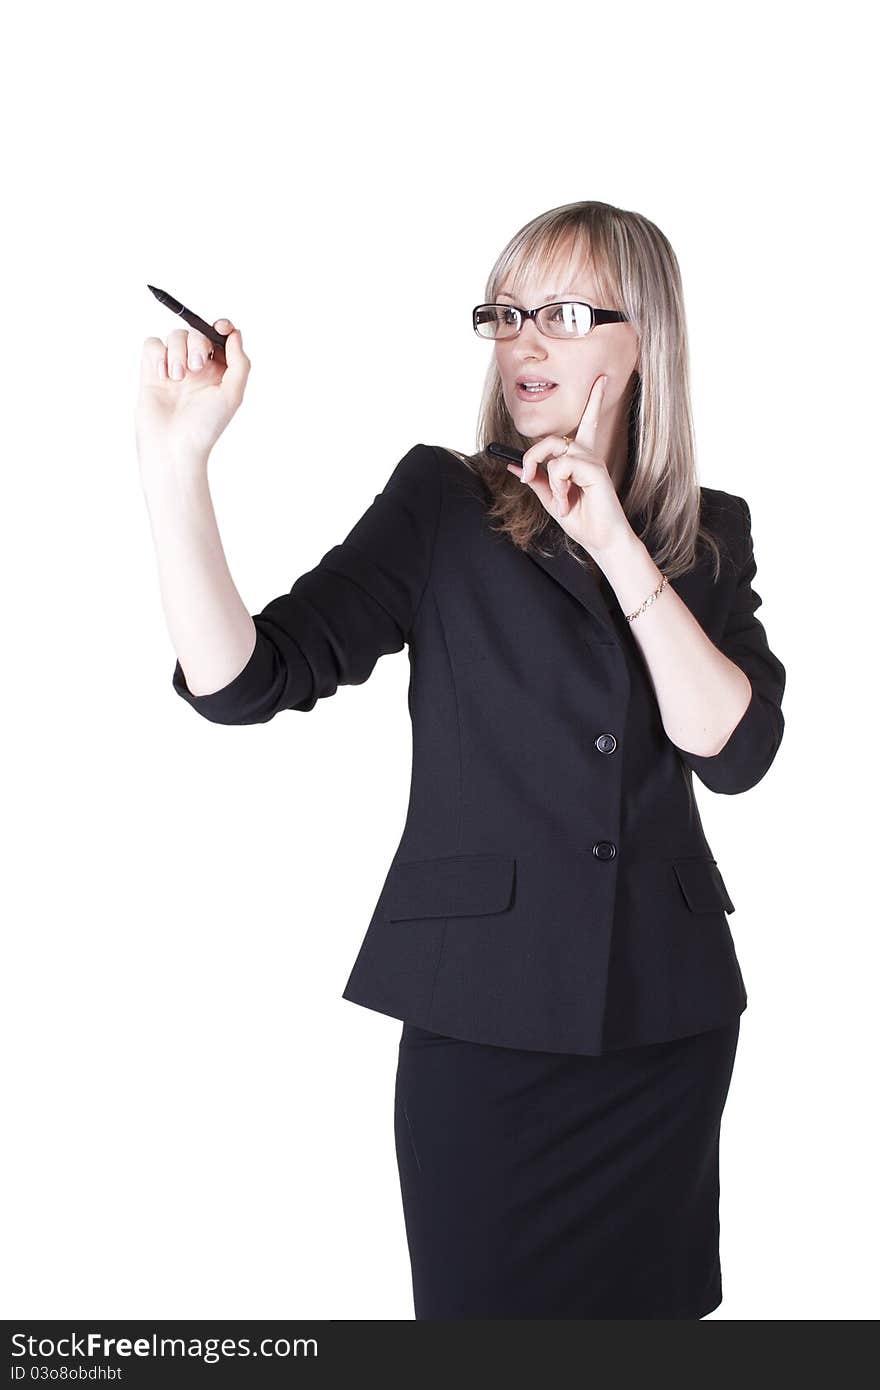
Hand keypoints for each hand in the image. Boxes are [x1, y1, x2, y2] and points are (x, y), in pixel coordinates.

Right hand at [135, 317, 249, 473]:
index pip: (220, 338)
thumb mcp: (232, 395)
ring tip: (176, 378)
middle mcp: (197, 367)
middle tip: (196, 367)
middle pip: (196, 332)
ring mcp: (173, 367)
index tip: (220, 328)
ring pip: (174, 335)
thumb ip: (239, 363)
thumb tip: (235, 334)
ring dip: (177, 352)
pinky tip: (162, 376)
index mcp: (219, 372)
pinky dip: (157, 354)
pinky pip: (152, 344)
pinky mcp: (151, 371)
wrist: (173, 446)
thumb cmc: (205, 426)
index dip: (221, 327)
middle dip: (197, 344)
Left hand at [507, 374, 632, 554]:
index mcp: (582, 459)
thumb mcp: (552, 499)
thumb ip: (537, 480)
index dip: (594, 400)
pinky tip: (567, 501)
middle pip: (552, 439)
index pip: (588, 422)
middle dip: (532, 456)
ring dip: (549, 479)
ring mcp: (593, 461)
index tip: (601, 380)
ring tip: (560, 501)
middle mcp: (589, 455)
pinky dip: (558, 486)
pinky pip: (562, 466)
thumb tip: (515, 466)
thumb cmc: (583, 520)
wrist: (601, 541)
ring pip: (554, 451)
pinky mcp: (595, 470)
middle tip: (527, 477)